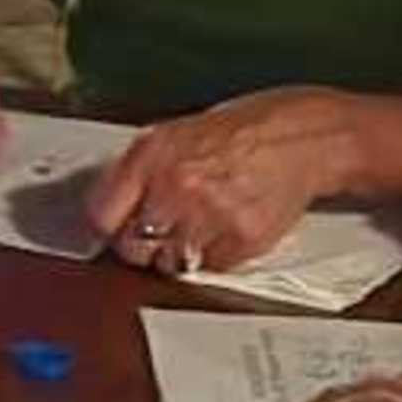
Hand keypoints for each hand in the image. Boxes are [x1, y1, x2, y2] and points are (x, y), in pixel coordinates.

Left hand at [91, 89, 360, 276]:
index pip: (101, 213)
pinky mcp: (243, 240)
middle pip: (133, 246)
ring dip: (175, 255)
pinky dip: (211, 258)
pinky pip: (208, 269)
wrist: (299, 138)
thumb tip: (109, 206)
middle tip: (155, 235)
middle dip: (139, 245)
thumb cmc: (238, 132)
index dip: (104, 227)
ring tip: (193, 230)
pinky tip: (222, 231)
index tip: (110, 231)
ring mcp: (211, 215)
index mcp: (152, 154)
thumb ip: (138, 170)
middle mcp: (177, 185)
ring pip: (170, 263)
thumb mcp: (174, 134)